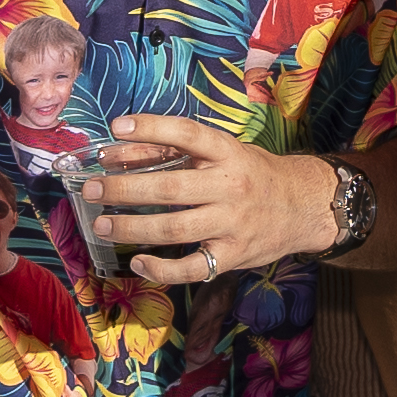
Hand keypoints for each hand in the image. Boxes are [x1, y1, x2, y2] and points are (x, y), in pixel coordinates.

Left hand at [76, 113, 331, 286]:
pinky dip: (161, 268)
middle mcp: (231, 187)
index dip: (151, 128)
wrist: (304, 206)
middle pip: (170, 188)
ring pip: (174, 229)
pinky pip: (191, 268)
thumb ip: (170, 152)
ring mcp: (232, 224)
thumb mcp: (222, 153)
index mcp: (229, 153)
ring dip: (132, 228)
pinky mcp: (233, 256)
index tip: (116, 127)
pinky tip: (137, 262)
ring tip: (102, 224)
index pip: (188, 134)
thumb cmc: (252, 174)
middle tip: (92, 189)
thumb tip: (115, 152)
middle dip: (124, 189)